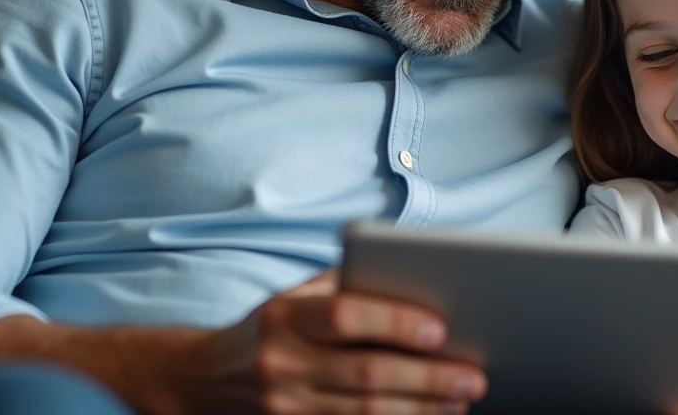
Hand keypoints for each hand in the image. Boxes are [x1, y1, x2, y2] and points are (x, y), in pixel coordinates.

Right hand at [193, 268, 486, 413]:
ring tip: (460, 399)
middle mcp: (280, 364)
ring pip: (364, 414)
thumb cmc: (271, 328)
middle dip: (427, 377)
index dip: (395, 322)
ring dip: (421, 409)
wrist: (204, 380)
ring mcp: (283, 409)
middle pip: (365, 374)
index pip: (344, 317)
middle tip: (473, 374)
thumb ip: (348, 283)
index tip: (440, 328)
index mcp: (283, 318)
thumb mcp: (296, 295)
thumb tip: (416, 276)